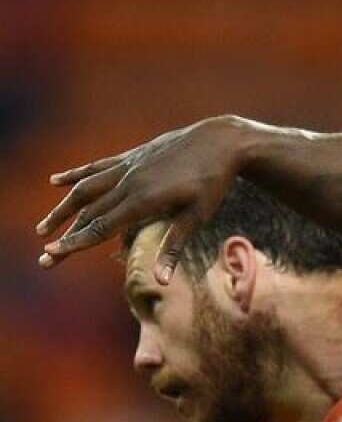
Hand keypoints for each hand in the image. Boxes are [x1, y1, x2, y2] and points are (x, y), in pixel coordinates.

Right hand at [37, 115, 246, 282]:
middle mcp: (128, 182)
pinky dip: (74, 175)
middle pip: (88, 213)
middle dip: (64, 236)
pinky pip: (96, 167)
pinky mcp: (131, 157)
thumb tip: (160, 280)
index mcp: (143, 200)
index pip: (101, 227)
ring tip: (43, 227)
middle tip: (45, 258)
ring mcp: (127, 167)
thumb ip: (174, 247)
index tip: (52, 255)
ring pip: (85, 190)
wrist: (219, 141)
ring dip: (62, 209)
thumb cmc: (213, 182)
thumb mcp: (198, 216)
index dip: (75, 243)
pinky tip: (55, 181)